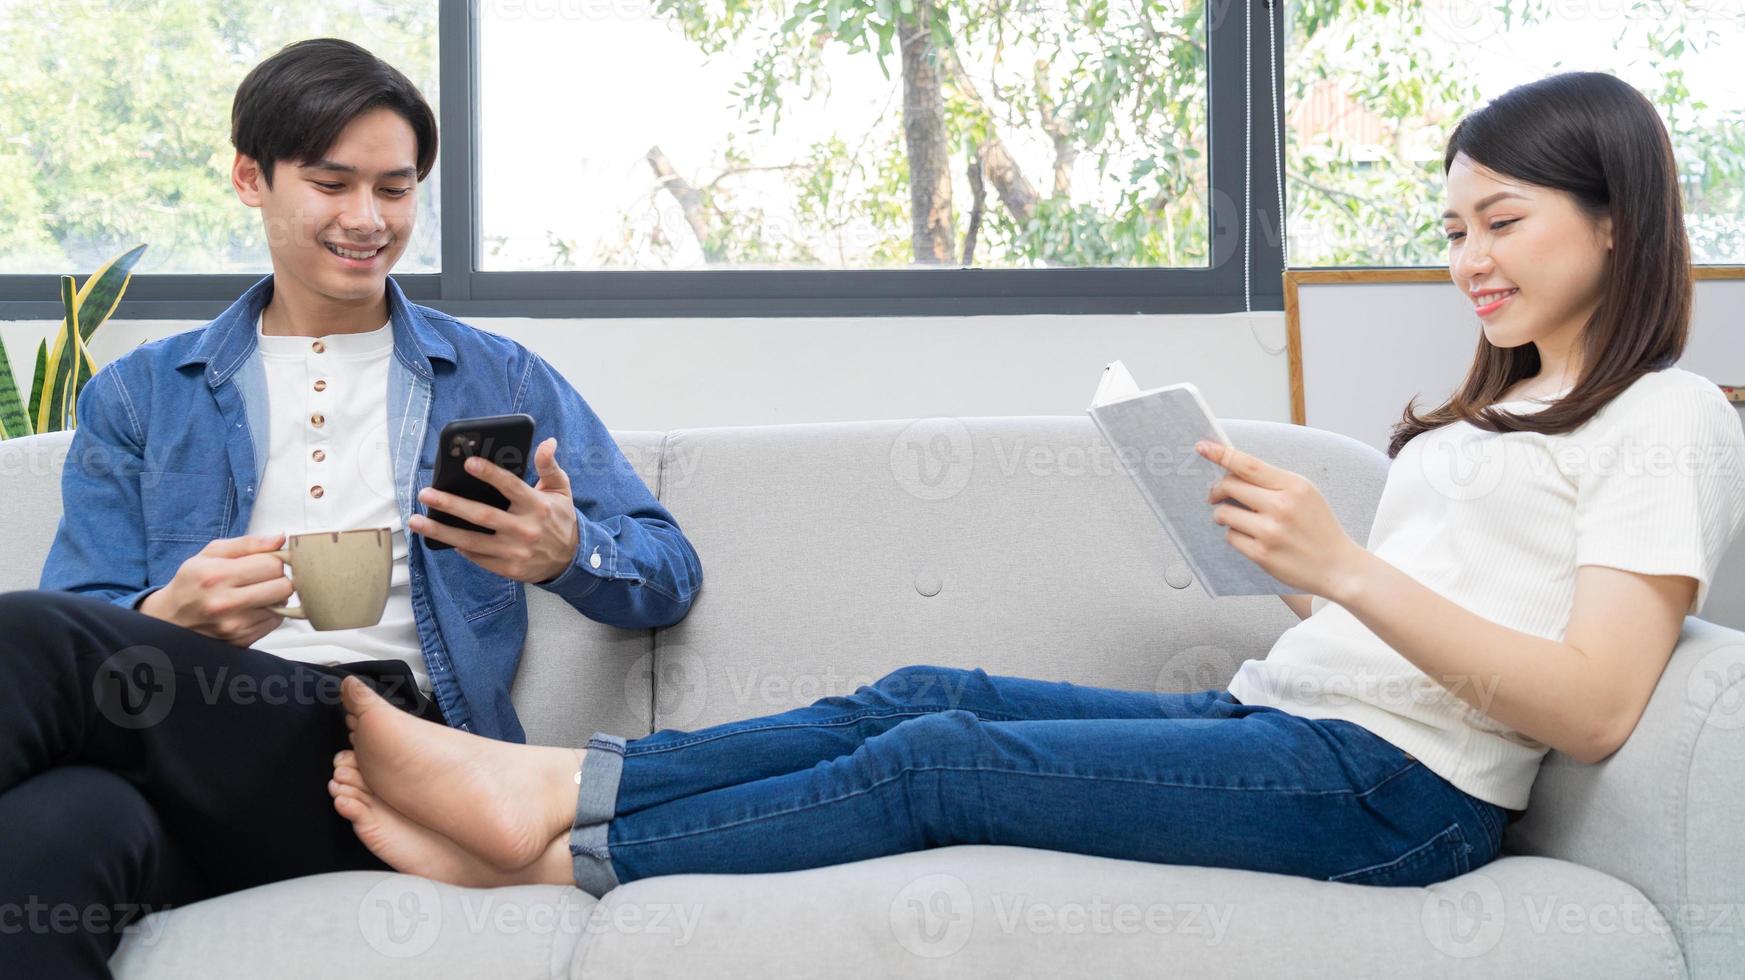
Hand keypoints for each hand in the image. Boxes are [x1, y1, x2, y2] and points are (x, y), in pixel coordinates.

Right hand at [138, 532, 294, 646]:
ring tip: (254, 592)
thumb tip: (279, 539)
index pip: (273, 564)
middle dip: (278, 578)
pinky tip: (251, 608)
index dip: (273, 559)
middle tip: (263, 577)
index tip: (264, 561)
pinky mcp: (241, 641)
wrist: (169, 619)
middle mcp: (225, 603)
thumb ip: (248, 543)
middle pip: (284, 586)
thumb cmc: (191, 583)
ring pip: (283, 605)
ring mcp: (234, 626)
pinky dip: (269, 613)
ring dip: (274, 596)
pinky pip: (275, 622)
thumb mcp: (211, 554)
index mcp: (217, 576)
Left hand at [409, 436, 579, 583]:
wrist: (571, 560)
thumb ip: (549, 466)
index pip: (510, 486)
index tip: (468, 462)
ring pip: (471, 541)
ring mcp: (514, 552)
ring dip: (441, 530)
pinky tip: (441, 536)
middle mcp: (524, 529)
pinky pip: (477, 557)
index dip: (490, 474)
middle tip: (426, 493)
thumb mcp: (561, 490)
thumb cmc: (560, 519)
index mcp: (537, 506)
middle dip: (450, 504)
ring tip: (416, 520)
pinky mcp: (508, 568)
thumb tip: (547, 442)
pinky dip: (459, 547)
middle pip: (481, 516)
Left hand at [1196, 440, 1366, 599]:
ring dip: (1223, 514)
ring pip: (1224, 512)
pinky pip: (1230, 537)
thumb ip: (1272, 481)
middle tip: (1217, 495)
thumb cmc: (1317, 527)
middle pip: (1229, 485)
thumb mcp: (1304, 494)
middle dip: (1217, 490)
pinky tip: (1251, 538)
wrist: (1337, 566)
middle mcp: (1281, 506)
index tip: (1202, 447)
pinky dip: (1235, 535)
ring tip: (1238, 519)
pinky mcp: (1261, 554)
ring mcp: (1270, 531)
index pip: (1248, 464)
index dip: (1221, 454)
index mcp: (1294, 486)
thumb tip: (1231, 472)